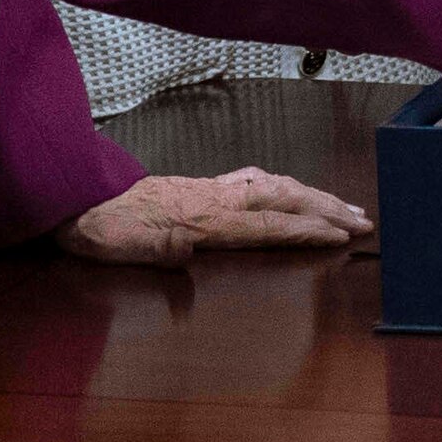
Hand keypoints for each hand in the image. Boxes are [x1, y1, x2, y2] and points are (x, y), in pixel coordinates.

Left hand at [54, 167, 377, 266]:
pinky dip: (284, 184)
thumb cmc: (104, 232)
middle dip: (327, 209)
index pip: (269, 225)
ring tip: (343, 205)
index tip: (343, 235)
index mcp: (207, 219)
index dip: (307, 230)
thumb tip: (185, 261)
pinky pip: (256, 180)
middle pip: (284, 199)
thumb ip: (162, 252)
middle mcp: (217, 198)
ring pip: (274, 186)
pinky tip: (289, 188)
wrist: (78, 199)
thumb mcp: (127, 250)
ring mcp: (212, 188)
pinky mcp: (203, 185)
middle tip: (364, 220)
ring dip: (313, 195)